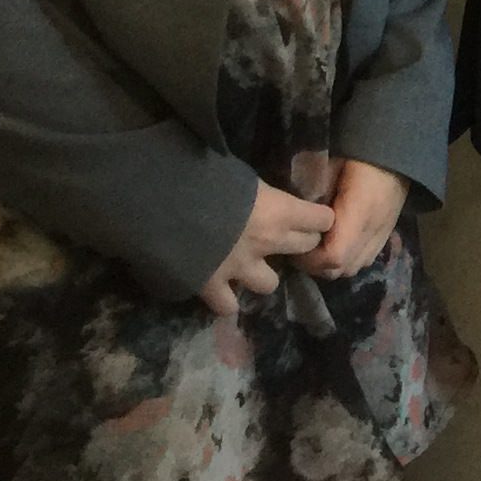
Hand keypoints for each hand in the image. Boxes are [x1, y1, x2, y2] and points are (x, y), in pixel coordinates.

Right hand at [198, 181, 334, 316]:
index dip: (318, 217)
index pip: (322, 220)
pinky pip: (228, 306)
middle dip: (300, 242)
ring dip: (261, 276)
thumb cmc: (201, 175)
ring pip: (269, 284)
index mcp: (278, 211)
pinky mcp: (210, 287)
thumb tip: (262, 194)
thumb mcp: (240, 174)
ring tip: (248, 267)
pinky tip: (219, 289)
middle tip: (282, 236)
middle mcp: (267, 243)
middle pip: (305, 249)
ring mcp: (239, 269)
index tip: (312, 214)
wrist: (158, 202)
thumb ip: (258, 191)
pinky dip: (225, 300)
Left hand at [296, 160, 409, 280]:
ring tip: (319, 247)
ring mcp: (383, 232)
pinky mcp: (387, 232)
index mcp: (359, 211)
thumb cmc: (359, 154)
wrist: (398, 148)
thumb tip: (296, 214)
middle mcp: (374, 228)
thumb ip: (313, 191)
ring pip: (354, 268)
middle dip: (318, 266)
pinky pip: (365, 259)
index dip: (310, 260)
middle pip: (343, 269)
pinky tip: (337, 243)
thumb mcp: (329, 165)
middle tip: (302, 249)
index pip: (335, 255)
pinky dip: (348, 259)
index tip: (295, 247)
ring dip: (333, 265)